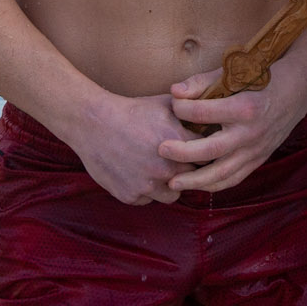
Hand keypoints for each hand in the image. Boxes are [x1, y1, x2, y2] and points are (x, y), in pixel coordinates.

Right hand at [64, 92, 197, 204]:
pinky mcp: (130, 195)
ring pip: (172, 195)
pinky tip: (139, 174)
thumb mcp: (166, 104)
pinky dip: (146, 191)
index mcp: (180, 145)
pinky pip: (147, 200)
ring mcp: (148, 185)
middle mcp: (166, 168)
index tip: (199, 152)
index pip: (208, 158)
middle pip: (193, 179)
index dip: (204, 155)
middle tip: (179, 163)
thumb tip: (212, 115)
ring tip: (160, 171)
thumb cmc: (132, 110)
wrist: (94, 123)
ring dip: (169, 185)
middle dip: (188, 171)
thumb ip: (192, 113)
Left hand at [158, 68, 300, 192]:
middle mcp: (251, 132)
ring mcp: (256, 150)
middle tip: (160, 149)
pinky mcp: (258, 159)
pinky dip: (214, 185)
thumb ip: (202, 82)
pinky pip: (234, 179)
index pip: (204, 112)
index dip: (182, 108)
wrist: (296, 91)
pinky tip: (196, 185)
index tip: (173, 104)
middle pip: (210, 150)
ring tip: (173, 182)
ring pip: (222, 173)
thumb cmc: (261, 78)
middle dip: (182, 153)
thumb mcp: (235, 74)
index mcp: (244, 107)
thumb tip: (174, 92)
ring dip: (195, 181)